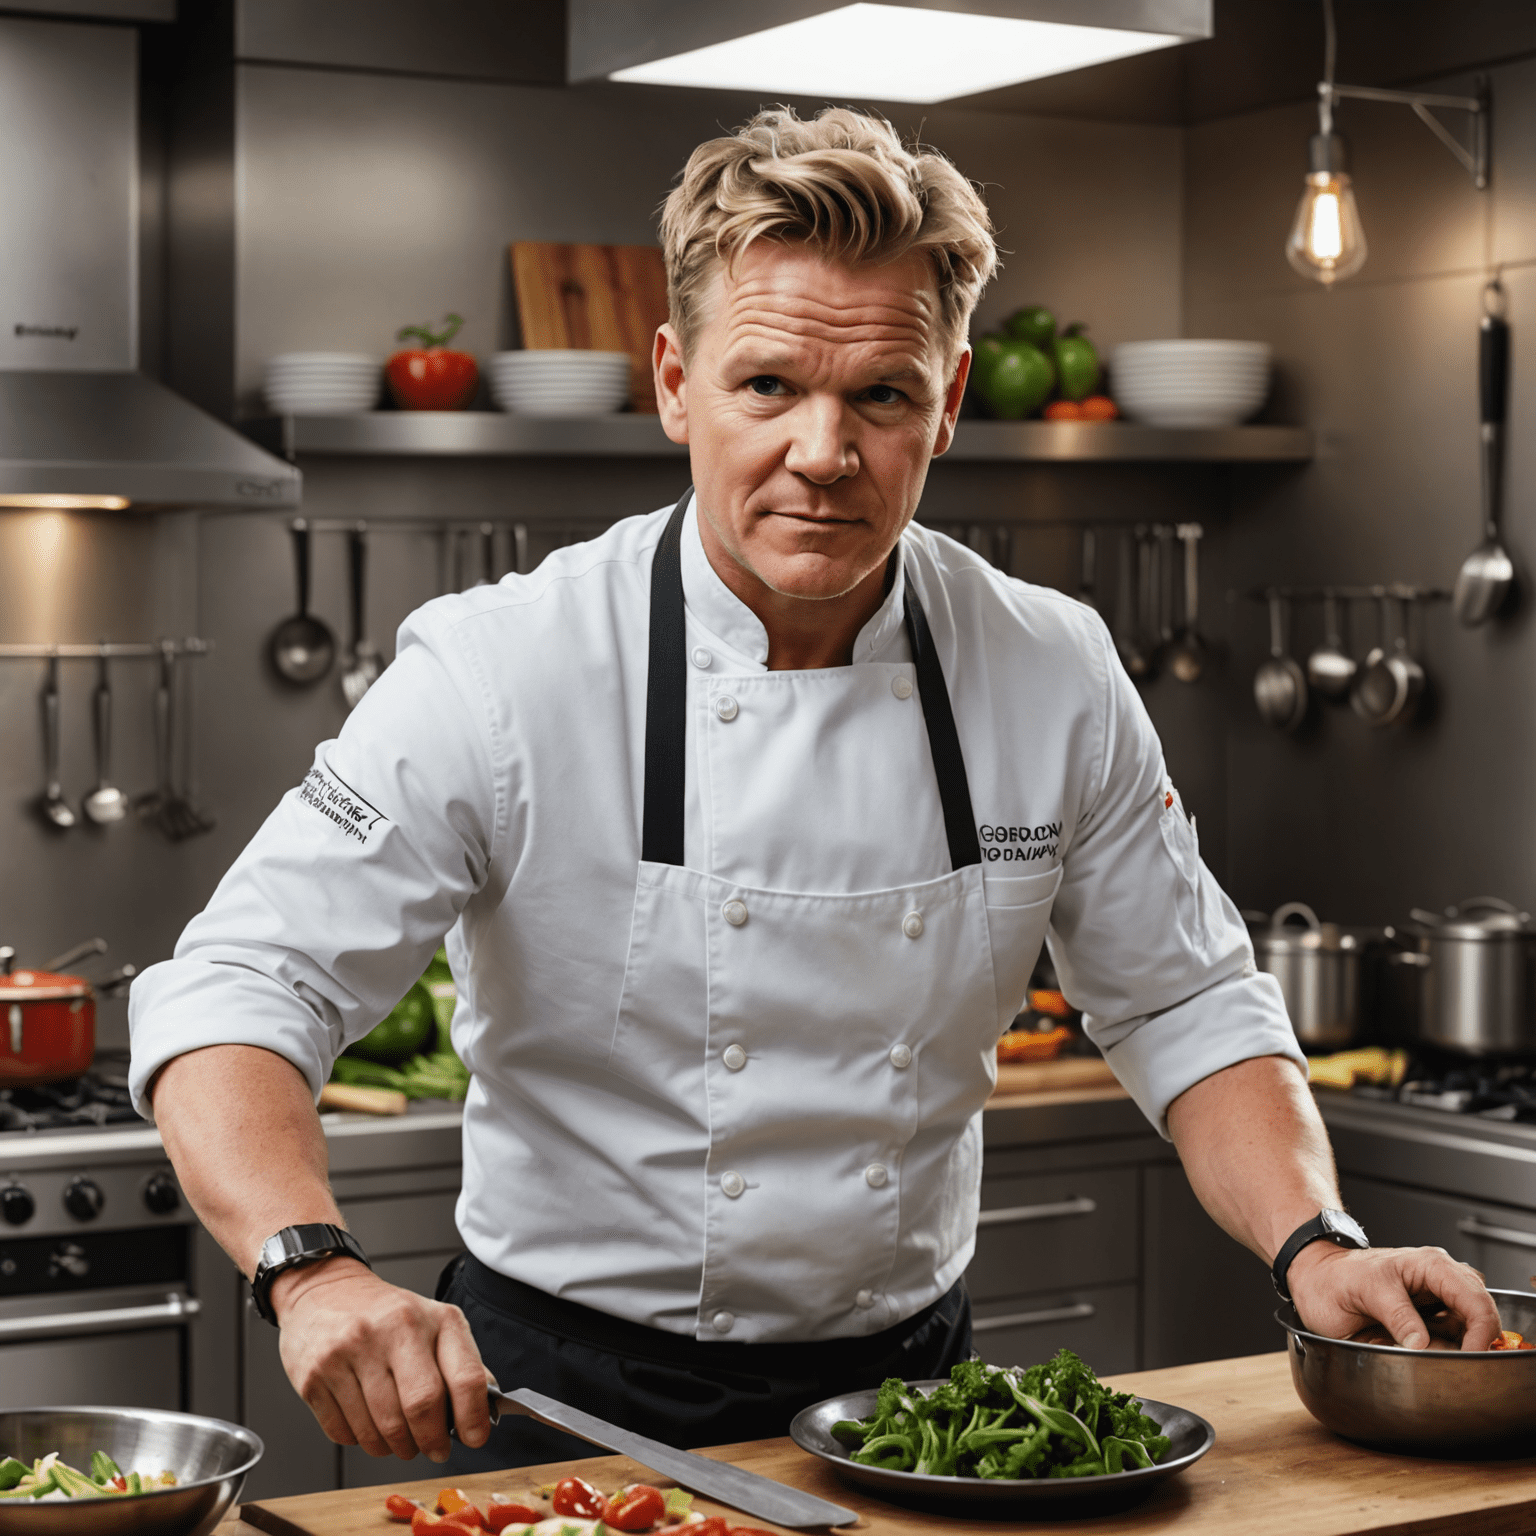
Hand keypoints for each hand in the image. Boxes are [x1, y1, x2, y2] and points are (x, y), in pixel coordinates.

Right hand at [273, 1258, 492, 1460]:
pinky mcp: (315, 1376)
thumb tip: (486, 1405)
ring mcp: (349, 1352)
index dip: (473, 1418)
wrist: (324, 1291)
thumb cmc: (386, 1313)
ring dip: (396, 1448)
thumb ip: (462, 1360)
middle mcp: (391, 1330)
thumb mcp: (434, 1321)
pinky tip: (369, 1426)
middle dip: (431, 1441)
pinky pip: (345, 1434)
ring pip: (382, 1429)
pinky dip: (362, 1442)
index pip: (465, 1377)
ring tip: (401, 1441)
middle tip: (434, 1448)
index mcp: (431, 1318)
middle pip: (422, 1408)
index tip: (474, 1437)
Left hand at [1287, 1242, 1500, 1350]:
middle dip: (1477, 1341)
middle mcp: (1439, 1279)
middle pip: (1481, 1313)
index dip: (1480, 1331)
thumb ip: (1395, 1314)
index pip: (1474, 1299)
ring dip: (1461, 1346)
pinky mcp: (1428, 1318)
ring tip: (1439, 1356)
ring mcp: (1436, 1299)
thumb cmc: (1335, 1277)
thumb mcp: (1363, 1290)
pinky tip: (1430, 1353)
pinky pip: (1451, 1337)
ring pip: (1469, 1328)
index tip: (1470, 1356)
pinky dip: (1447, 1349)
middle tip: (1461, 1363)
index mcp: (1429, 1265)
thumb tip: (1421, 1343)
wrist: (1315, 1279)